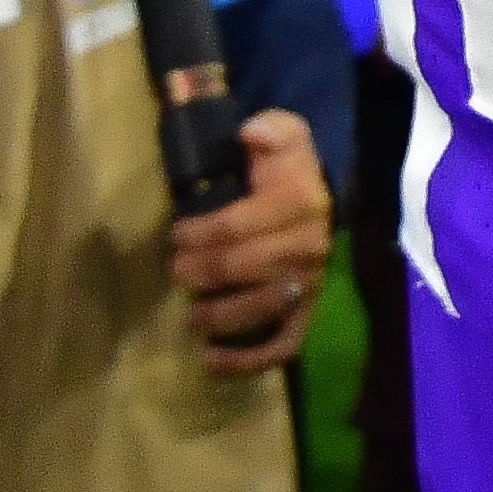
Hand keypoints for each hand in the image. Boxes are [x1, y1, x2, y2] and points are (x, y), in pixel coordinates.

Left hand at [169, 109, 331, 376]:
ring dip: (218, 316)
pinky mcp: (306, 314)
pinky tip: (210, 363)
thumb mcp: (282, 132)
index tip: (176, 234)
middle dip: (199, 272)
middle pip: (243, 269)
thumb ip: (271, 128)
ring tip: (191, 316)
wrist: (317, 195)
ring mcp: (310, 284)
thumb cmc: (285, 168)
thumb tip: (251, 134)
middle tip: (176, 270)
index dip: (198, 234)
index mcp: (300, 203)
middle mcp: (311, 247)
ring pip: (261, 309)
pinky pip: (282, 345)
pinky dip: (247, 361)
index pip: (237, 226)